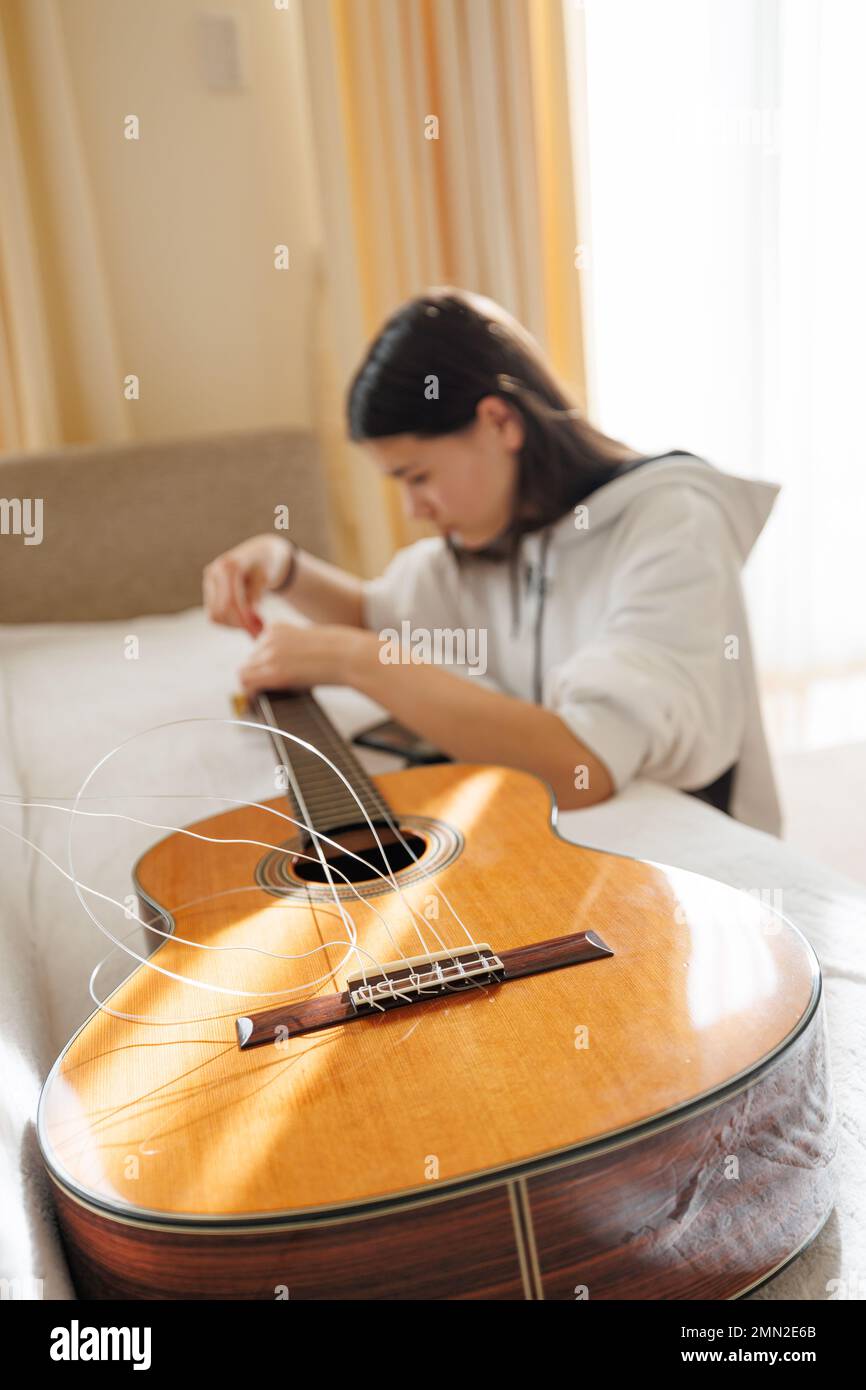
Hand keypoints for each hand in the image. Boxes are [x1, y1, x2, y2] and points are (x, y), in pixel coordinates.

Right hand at [202, 534, 292, 636]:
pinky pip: (215, 615)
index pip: (230, 601)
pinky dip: (230, 623)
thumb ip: (256, 593)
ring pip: (215, 616)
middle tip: (259, 633)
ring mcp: (208, 583)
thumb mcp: (265, 576)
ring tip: (256, 625)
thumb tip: (250, 612)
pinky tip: (246, 620)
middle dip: (240, 625)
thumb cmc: (265, 564)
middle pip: (220, 611)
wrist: (257, 555)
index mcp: (228, 566)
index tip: (259, 631)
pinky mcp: (208, 593)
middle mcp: (213, 573)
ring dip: (235, 626)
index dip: (243, 620)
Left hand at [238, 623, 373, 695]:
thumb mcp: (309, 642)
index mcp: (277, 628)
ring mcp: (270, 655)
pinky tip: (257, 701)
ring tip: (263, 697)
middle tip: (266, 690)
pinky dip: (250, 694)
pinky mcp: (275, 672)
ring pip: (245, 672)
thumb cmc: (340, 651)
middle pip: (249, 660)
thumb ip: (291, 649)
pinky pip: (247, 684)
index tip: (266, 676)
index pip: (256, 647)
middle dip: (257, 675)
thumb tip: (283, 667)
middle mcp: (269, 639)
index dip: (260, 664)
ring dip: (254, 685)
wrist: (351, 655)